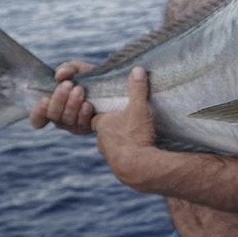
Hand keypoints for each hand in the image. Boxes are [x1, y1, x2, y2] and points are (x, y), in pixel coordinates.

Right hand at [29, 61, 95, 133]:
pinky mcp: (88, 128)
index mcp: (54, 105)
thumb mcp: (78, 69)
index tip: (44, 99)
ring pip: (66, 120)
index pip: (38, 117)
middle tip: (68, 85)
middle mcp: (62, 118)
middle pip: (52, 115)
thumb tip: (59, 75)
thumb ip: (67, 68)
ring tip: (79, 90)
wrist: (115, 85)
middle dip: (58, 99)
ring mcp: (75, 125)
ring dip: (71, 104)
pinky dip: (83, 114)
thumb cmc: (91, 78)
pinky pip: (82, 124)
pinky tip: (88, 104)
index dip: (38, 112)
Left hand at [91, 67, 157, 189]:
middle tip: (128, 123)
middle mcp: (102, 139)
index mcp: (102, 123)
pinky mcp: (118, 166)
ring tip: (134, 138)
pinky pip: (120, 157)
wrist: (136, 167)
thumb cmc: (135, 135)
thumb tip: (138, 69)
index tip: (116, 110)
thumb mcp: (139, 108)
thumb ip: (137, 89)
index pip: (97, 115)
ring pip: (111, 145)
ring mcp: (109, 154)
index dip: (106, 112)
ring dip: (120, 141)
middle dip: (114, 127)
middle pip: (105, 130)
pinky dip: (126, 154)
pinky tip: (137, 153)